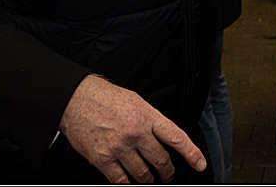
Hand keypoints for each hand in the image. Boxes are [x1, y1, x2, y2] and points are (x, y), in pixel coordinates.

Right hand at [59, 75, 206, 183]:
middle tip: (168, 174)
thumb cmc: (105, 98)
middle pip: (161, 160)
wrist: (76, 99)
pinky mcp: (103, 159)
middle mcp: (136, 133)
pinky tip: (130, 180)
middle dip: (167, 171)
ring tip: (150, 178)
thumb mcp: (136, 102)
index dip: (191, 153)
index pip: (176, 138)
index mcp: (147, 116)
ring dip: (148, 179)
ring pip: (143, 173)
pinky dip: (128, 183)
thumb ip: (151, 120)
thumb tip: (163, 137)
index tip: (200, 164)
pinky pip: (121, 180)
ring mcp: (120, 147)